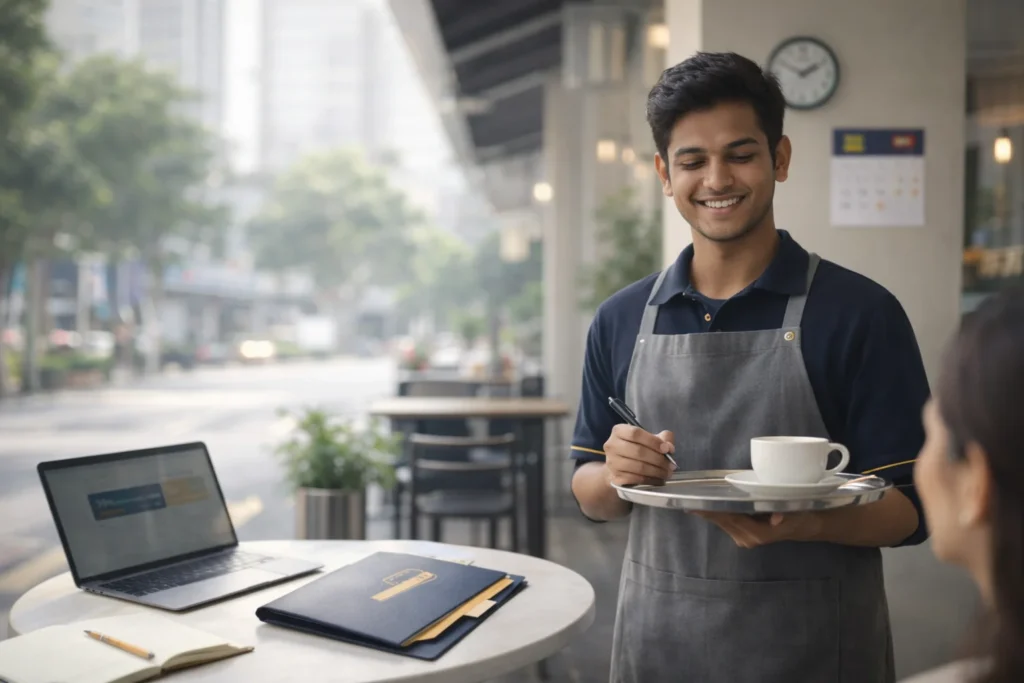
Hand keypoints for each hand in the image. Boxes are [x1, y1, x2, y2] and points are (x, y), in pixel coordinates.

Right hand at [603, 424, 674, 486]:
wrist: (618, 465)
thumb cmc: (635, 448)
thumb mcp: (648, 438)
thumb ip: (662, 438)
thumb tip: (669, 447)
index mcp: (619, 431)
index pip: (636, 433)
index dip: (653, 441)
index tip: (667, 449)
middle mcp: (612, 445)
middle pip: (638, 451)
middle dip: (658, 459)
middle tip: (671, 465)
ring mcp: (612, 463)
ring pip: (638, 467)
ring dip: (656, 471)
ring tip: (667, 473)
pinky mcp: (615, 477)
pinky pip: (636, 479)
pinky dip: (651, 480)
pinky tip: (659, 480)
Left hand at [690, 511, 822, 547]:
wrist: (804, 526)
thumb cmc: (799, 515)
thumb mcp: (795, 512)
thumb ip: (784, 514)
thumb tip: (775, 517)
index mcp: (758, 533)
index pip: (732, 520)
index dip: (714, 513)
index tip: (698, 507)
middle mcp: (748, 538)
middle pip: (723, 522)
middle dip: (706, 512)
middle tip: (687, 500)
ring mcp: (744, 539)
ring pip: (723, 524)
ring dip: (709, 514)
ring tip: (692, 502)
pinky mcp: (743, 536)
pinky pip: (726, 524)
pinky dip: (716, 516)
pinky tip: (705, 508)